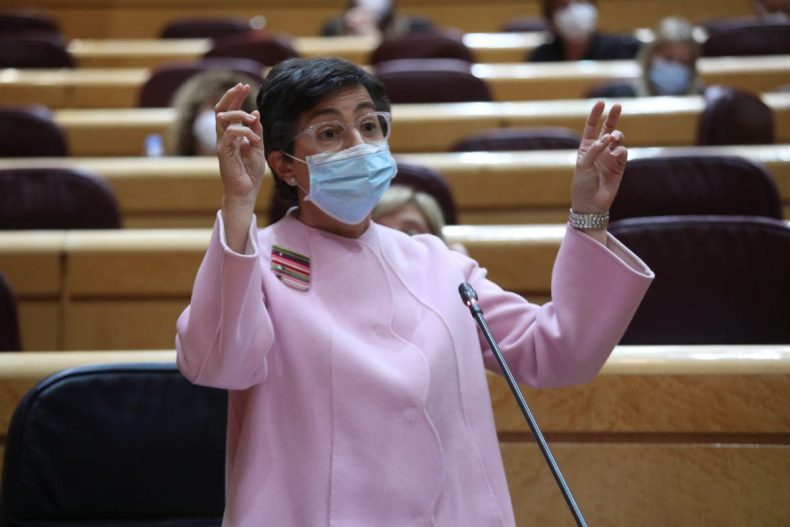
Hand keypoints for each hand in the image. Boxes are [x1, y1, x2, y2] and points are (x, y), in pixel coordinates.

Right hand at [215, 83, 264, 209]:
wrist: (246, 191)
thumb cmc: (250, 171)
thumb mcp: (258, 147)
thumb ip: (256, 130)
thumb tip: (255, 112)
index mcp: (232, 134)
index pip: (230, 110)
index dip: (236, 97)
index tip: (244, 86)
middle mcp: (224, 137)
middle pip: (221, 110)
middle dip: (231, 96)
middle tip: (242, 87)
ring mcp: (222, 144)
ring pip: (222, 119)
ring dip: (239, 114)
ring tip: (252, 118)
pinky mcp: (223, 152)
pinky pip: (230, 134)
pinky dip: (243, 131)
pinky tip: (253, 138)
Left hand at [571, 101, 627, 214]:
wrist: (591, 204)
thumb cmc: (582, 185)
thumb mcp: (583, 165)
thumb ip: (594, 150)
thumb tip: (607, 138)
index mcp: (586, 148)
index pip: (591, 127)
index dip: (596, 114)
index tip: (601, 102)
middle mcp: (599, 150)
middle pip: (607, 129)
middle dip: (612, 117)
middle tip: (617, 105)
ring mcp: (610, 157)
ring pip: (618, 139)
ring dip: (617, 135)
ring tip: (614, 138)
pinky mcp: (620, 165)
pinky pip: (623, 152)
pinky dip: (620, 150)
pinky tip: (615, 155)